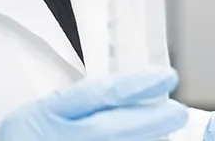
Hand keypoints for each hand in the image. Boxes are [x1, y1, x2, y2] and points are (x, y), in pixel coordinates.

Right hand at [0, 67, 189, 140]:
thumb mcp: (37, 113)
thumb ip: (70, 103)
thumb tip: (117, 93)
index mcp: (45, 116)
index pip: (98, 96)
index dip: (136, 86)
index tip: (164, 79)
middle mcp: (60, 139)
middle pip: (114, 129)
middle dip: (151, 119)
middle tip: (177, 110)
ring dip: (145, 139)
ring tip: (165, 129)